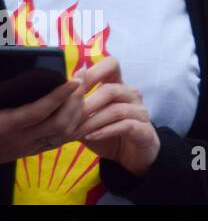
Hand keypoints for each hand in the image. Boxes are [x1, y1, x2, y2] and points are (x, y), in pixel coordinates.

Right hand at [0, 76, 85, 163]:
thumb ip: (5, 89)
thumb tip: (11, 66)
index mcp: (5, 125)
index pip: (37, 112)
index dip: (58, 96)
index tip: (73, 80)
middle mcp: (20, 139)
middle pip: (58, 124)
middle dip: (75, 101)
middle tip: (82, 80)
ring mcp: (29, 147)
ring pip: (64, 134)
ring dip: (78, 112)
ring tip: (82, 91)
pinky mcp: (35, 151)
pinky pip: (62, 141)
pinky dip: (75, 124)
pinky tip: (80, 109)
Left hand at [71, 57, 159, 177]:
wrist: (130, 155)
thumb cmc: (106, 133)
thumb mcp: (87, 119)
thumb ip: (74, 108)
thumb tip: (50, 98)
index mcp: (118, 86)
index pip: (111, 65)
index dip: (91, 72)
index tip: (70, 87)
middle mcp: (131, 95)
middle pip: (110, 89)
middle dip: (84, 105)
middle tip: (65, 118)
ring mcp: (140, 112)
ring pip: (116, 109)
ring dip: (91, 122)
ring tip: (73, 133)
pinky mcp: (145, 130)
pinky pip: (125, 126)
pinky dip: (105, 131)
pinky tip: (90, 137)